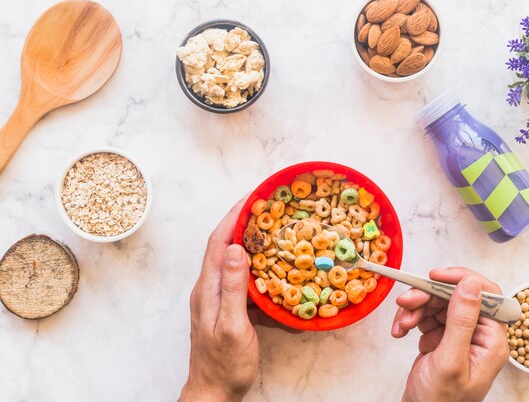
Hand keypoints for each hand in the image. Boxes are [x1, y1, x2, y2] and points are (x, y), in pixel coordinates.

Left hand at [179, 199, 257, 401]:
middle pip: (223, 244)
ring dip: (248, 239)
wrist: (213, 391)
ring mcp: (216, 297)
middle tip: (267, 205)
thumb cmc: (224, 364)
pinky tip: (271, 263)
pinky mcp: (226, 306)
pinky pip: (240, 276)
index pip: (217, 241)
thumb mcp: (232, 326)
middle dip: (242, 220)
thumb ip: (233, 288)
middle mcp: (209, 287)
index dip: (234, 216)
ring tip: (271, 226)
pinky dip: (254, 262)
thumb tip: (233, 249)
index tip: (253, 196)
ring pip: (232, 258)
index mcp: (207, 288)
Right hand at [391, 268, 508, 401]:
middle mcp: (478, 335)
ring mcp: (459, 336)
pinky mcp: (442, 338)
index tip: (435, 276)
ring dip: (415, 310)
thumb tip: (471, 285)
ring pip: (437, 304)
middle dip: (427, 297)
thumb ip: (461, 320)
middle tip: (406, 302)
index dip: (461, 280)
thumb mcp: (450, 359)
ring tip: (402, 325)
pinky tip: (401, 332)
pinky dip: (410, 320)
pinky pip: (426, 316)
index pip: (485, 295)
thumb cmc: (440, 401)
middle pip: (455, 297)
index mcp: (491, 340)